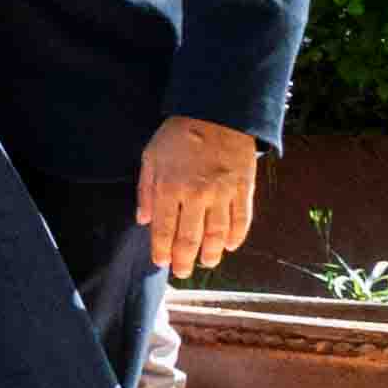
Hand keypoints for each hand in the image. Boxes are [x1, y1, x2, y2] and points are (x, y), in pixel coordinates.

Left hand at [141, 114, 260, 276]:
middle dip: (184, 260)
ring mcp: (222, 194)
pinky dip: (237, 237)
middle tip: (182, 272)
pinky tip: (230, 246)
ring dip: (212, 253)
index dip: (162, 250)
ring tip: (206, 263)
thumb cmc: (178, 136)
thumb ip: (146, 191)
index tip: (161, 263)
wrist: (217, 115)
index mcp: (169, 187)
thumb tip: (143, 220)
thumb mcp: (151, 157)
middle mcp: (196, 195)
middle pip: (190, 238)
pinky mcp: (244, 190)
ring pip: (218, 235)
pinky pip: (242, 220)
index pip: (164, 229)